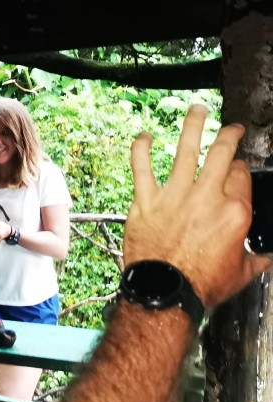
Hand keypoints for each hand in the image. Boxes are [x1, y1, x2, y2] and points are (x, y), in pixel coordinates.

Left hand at [125, 103, 270, 307]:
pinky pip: (141, 167)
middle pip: (220, 153)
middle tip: (230, 128)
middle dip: (228, 135)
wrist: (165, 292)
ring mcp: (174, 195)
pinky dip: (141, 149)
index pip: (241, 176)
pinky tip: (144, 136)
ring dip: (192, 126)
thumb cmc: (201, 285)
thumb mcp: (242, 272)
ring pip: (185, 150)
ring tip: (197, 110)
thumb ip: (256, 258)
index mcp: (234, 212)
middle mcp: (206, 197)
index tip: (236, 167)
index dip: (239, 169)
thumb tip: (266, 257)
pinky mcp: (145, 200)